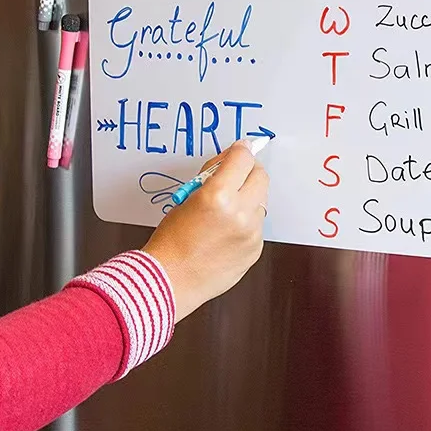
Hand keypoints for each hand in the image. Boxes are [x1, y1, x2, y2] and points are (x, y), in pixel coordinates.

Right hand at [142, 140, 268, 322]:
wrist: (169, 281)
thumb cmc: (171, 242)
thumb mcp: (187, 198)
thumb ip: (212, 177)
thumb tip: (230, 160)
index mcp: (218, 195)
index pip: (243, 159)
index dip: (240, 151)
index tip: (240, 149)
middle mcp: (239, 212)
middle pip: (260, 176)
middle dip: (250, 171)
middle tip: (238, 174)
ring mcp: (251, 233)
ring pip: (261, 201)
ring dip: (249, 198)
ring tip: (227, 210)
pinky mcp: (256, 249)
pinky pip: (258, 225)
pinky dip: (247, 222)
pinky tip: (228, 231)